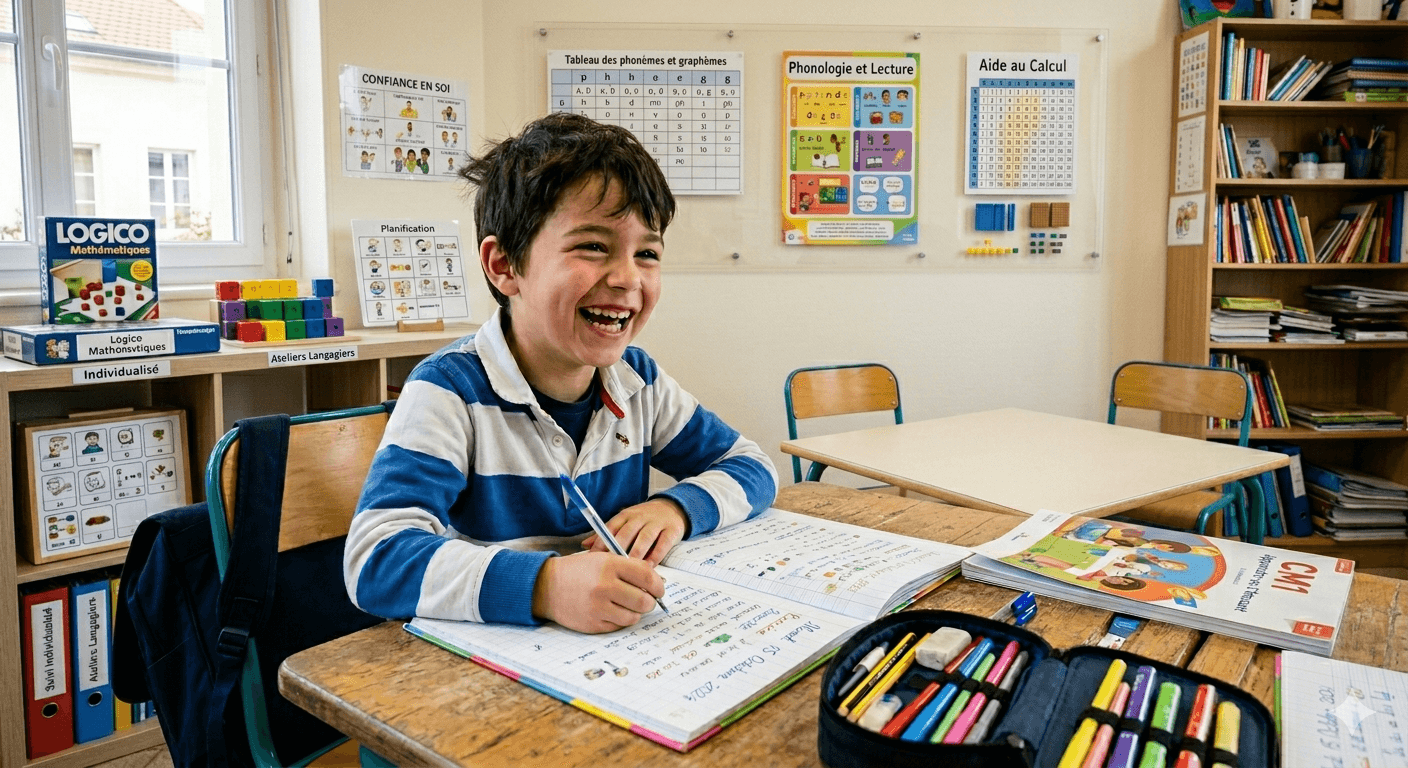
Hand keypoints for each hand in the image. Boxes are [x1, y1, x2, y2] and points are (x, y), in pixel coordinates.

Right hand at [531, 551, 663, 632]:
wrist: (547, 586)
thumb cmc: (579, 571)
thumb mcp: (602, 559)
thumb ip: (628, 567)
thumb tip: (656, 582)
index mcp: (610, 565)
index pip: (647, 576)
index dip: (658, 585)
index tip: (658, 589)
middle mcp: (605, 586)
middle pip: (644, 600)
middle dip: (649, 601)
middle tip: (646, 600)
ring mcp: (599, 607)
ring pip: (634, 616)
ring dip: (635, 612)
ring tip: (627, 605)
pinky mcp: (593, 624)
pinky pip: (619, 625)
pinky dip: (620, 619)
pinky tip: (612, 611)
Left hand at [582, 498, 686, 564]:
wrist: (672, 508)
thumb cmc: (644, 520)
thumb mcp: (625, 522)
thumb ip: (607, 534)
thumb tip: (585, 545)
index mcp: (626, 515)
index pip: (611, 527)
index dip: (602, 542)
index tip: (595, 558)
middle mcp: (640, 517)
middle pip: (627, 532)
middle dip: (618, 549)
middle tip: (611, 566)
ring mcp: (656, 523)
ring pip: (645, 537)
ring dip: (637, 553)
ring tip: (631, 568)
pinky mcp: (671, 530)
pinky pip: (663, 543)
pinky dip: (656, 555)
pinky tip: (650, 567)